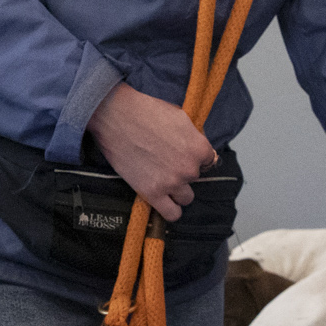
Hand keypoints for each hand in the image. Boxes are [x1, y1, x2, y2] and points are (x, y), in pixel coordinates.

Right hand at [87, 82, 213, 221]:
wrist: (116, 117)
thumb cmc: (146, 112)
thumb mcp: (180, 117)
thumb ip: (193, 136)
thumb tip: (199, 148)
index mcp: (199, 148)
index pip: (208, 161)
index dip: (194, 156)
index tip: (182, 153)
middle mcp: (189, 168)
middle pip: (195, 178)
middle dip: (183, 170)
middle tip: (166, 161)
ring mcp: (172, 182)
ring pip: (186, 198)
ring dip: (178, 190)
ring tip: (164, 179)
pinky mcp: (153, 193)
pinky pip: (172, 214)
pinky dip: (171, 210)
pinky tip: (164, 200)